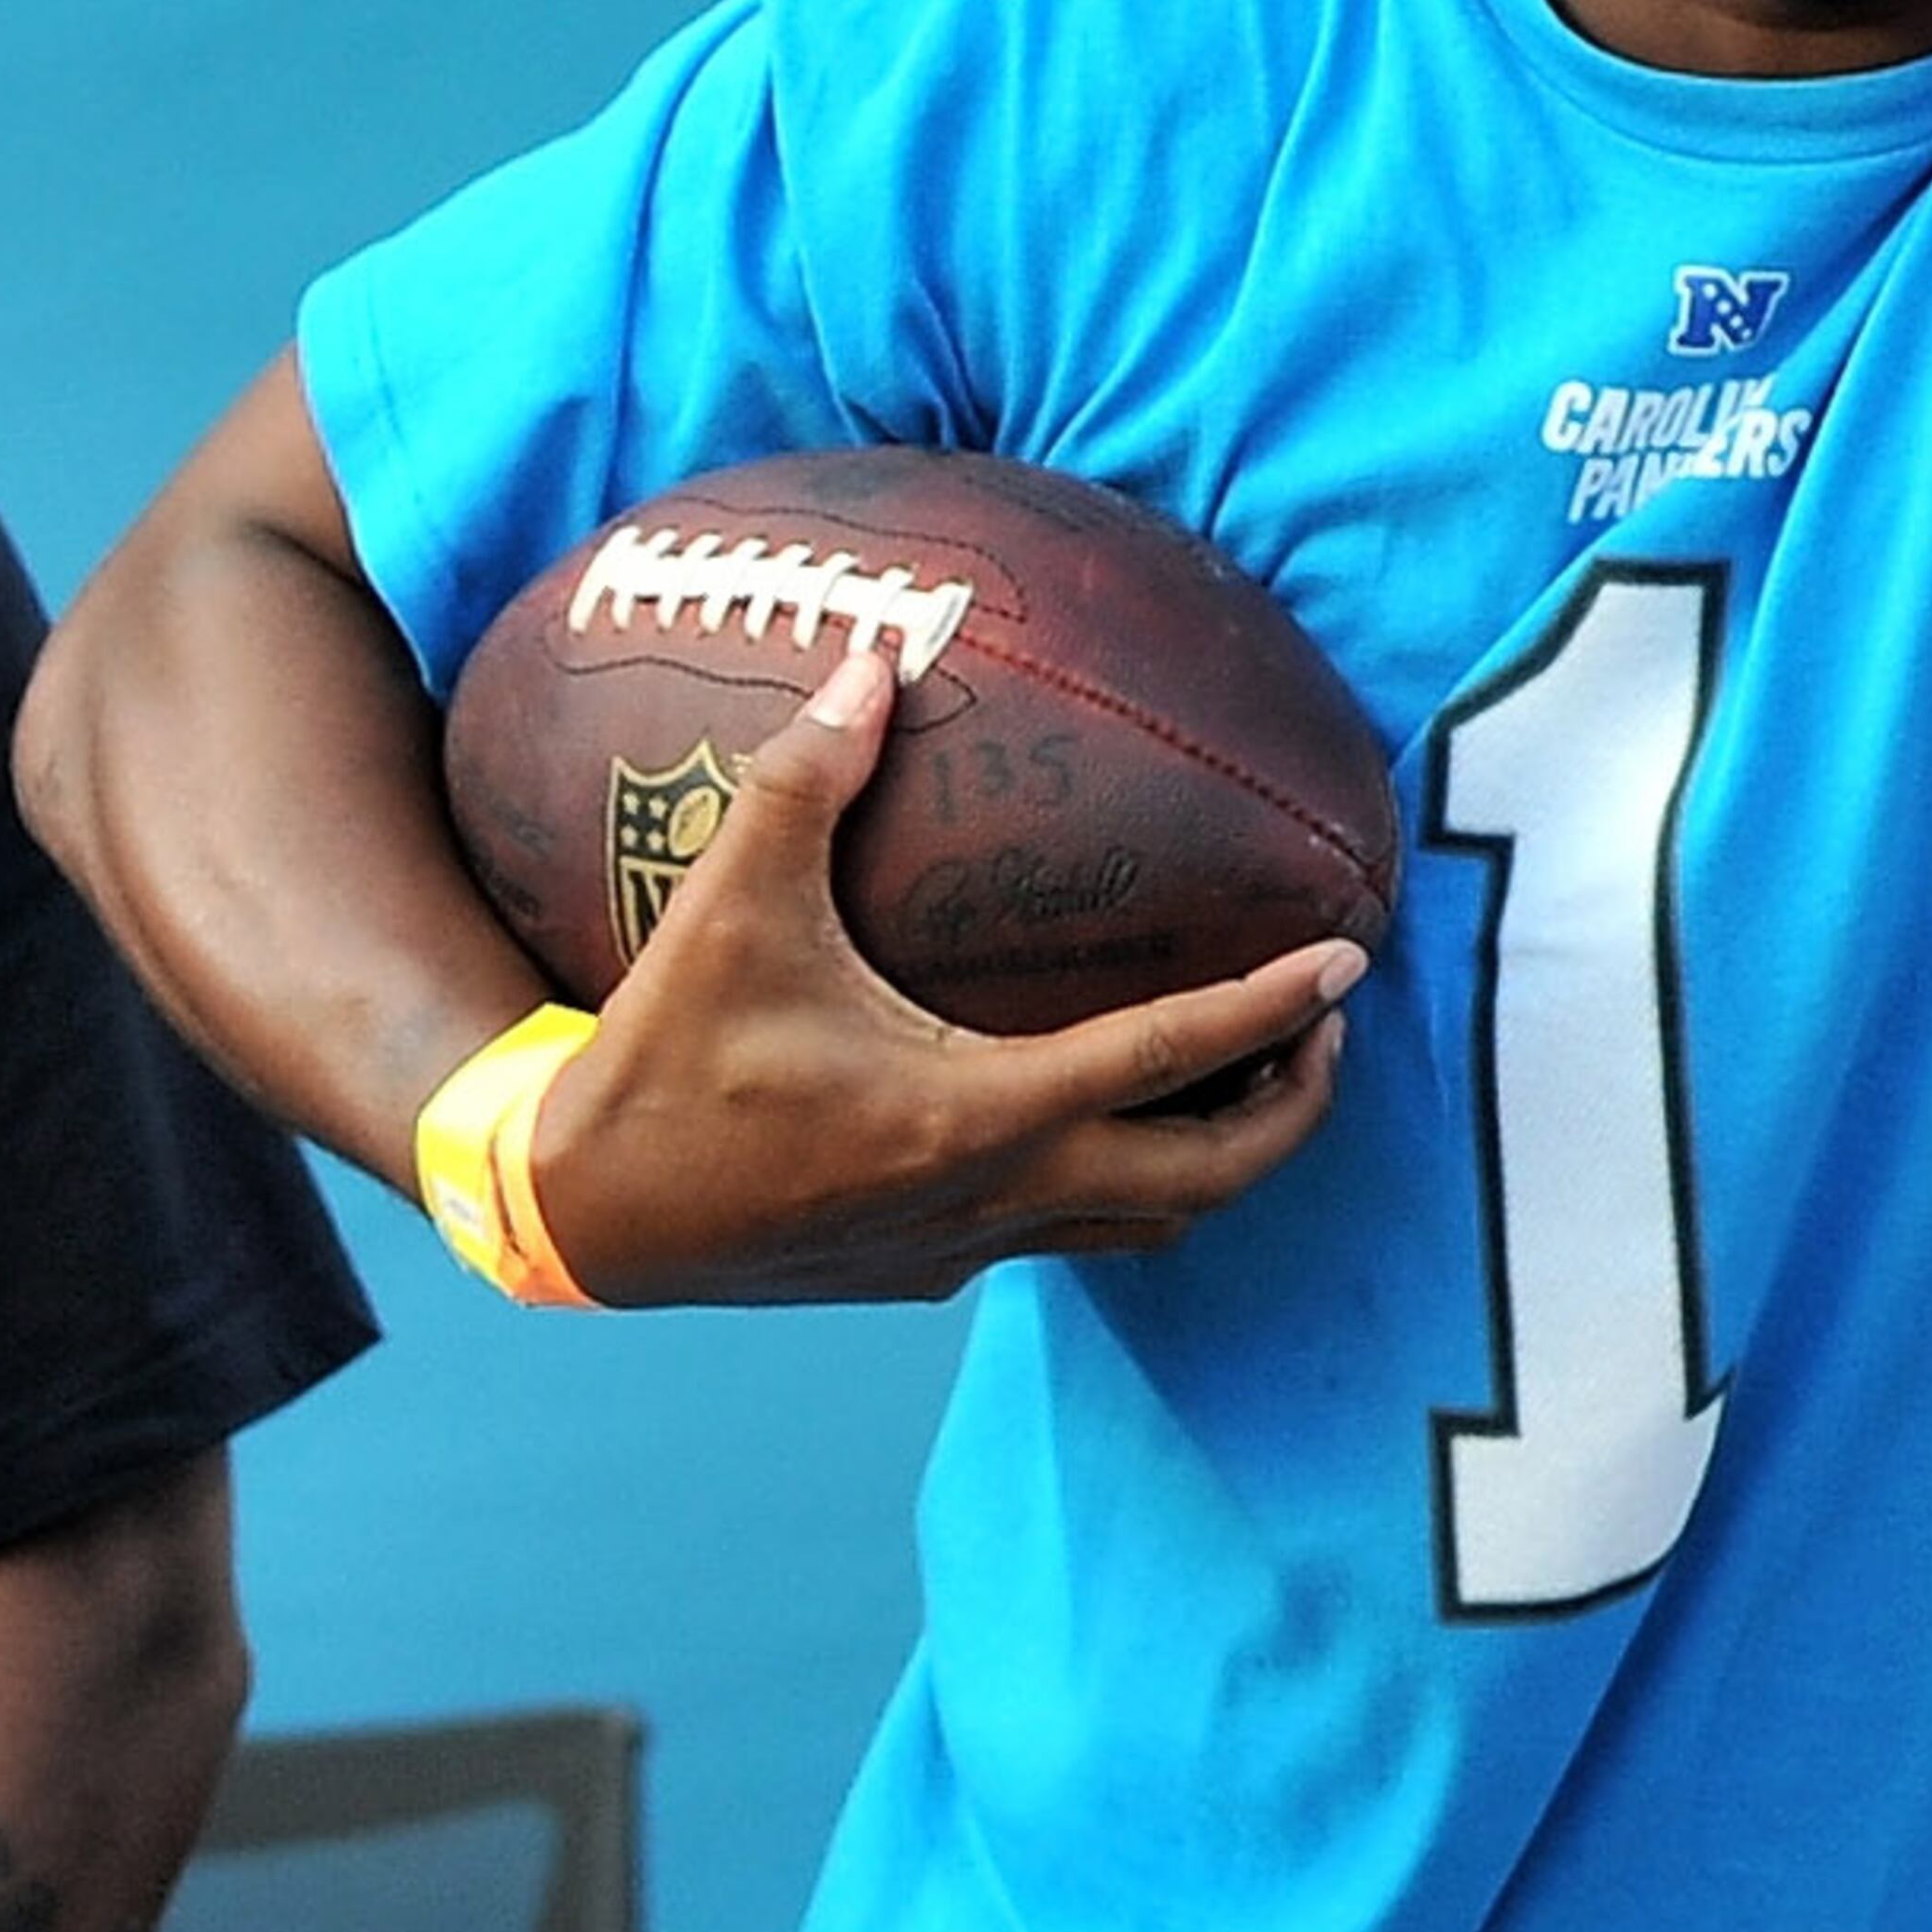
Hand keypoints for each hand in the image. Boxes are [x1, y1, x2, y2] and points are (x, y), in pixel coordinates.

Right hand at [524, 645, 1362, 1304]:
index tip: (1349, 964)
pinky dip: (1122, 1181)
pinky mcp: (926, 1272)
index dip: (1272, 1011)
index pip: (1170, 1060)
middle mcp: (994, 1197)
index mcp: (975, 1114)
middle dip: (1289, 1113)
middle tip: (1328, 1030)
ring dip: (1216, 1160)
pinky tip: (1103, 1115)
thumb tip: (876, 658)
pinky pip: (1064, 1232)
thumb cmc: (663, 1057)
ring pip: (1142, 1226)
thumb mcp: (729, 906)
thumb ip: (808, 777)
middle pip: (1203, 1183)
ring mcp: (965, 1249)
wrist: (582, 1214)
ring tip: (1254, 1076)